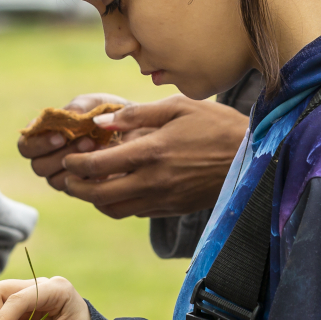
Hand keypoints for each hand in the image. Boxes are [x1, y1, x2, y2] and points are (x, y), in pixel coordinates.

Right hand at [18, 93, 129, 192]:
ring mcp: (64, 175)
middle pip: (38, 166)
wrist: (137, 129)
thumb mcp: (97, 103)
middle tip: (86, 141)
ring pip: (55, 181)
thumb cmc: (110, 113)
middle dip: (61, 155)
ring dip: (75, 166)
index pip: (25, 146)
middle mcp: (49, 158)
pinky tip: (105, 164)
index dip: (38, 144)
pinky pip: (76, 190)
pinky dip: (88, 178)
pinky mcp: (81, 188)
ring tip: (97, 148)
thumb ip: (80, 106)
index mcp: (44, 136)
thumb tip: (66, 114)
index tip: (61, 136)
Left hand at [58, 96, 246, 218]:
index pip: (98, 165)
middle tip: (68, 177)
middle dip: (76, 187)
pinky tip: (118, 187)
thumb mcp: (177, 107)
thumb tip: (101, 122)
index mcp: (151, 153)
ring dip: (95, 199)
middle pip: (99, 195)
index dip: (75, 164)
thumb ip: (136, 115)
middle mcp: (153, 181)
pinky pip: (135, 212)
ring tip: (89, 184)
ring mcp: (163, 199)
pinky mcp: (173, 208)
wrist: (252, 155)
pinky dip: (118, 203)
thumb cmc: (215, 124)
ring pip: (115, 210)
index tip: (68, 157)